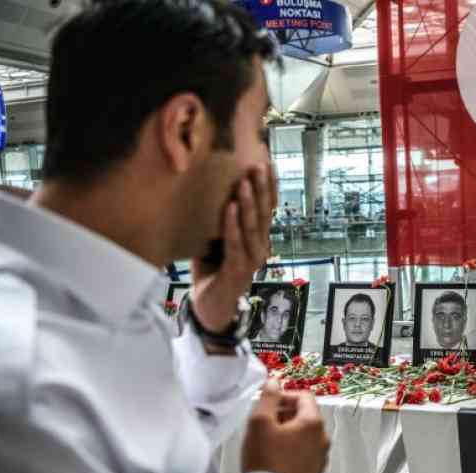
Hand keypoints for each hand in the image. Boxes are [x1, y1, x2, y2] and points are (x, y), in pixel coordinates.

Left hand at [191, 163, 277, 330]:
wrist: (210, 307)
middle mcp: (260, 247)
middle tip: (258, 165)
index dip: (269, 186)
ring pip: (252, 227)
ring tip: (243, 182)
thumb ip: (218, 220)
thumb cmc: (212, 270)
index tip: (267, 163)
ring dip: (247, 203)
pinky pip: (235, 244)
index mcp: (258, 238)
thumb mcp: (216, 240)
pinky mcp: (238, 271)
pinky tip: (228, 208)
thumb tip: (207, 187)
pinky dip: (232, 225)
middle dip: (261, 188)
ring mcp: (252, 260)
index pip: (267, 208)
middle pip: (264, 213)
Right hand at [241, 380, 329, 472]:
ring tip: (268, 439)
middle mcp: (321, 439)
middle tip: (266, 420)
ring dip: (288, 431)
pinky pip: (304, 452)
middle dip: (285, 413)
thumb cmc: (266, 462)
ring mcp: (319, 457)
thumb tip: (274, 383)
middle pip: (305, 415)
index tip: (271, 401)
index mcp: (313, 423)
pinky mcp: (313, 472)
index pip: (304, 396)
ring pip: (305, 434)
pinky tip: (275, 455)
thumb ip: (269, 397)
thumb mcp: (260, 421)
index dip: (284, 395)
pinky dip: (292, 448)